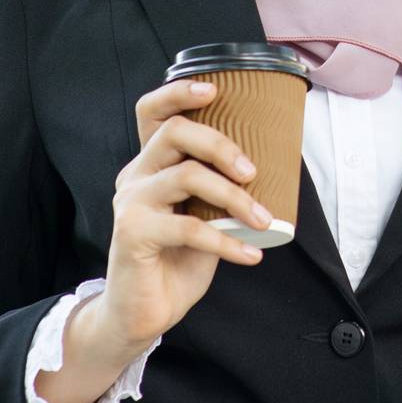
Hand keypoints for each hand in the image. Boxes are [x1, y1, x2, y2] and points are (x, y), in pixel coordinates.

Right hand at [82, 78, 273, 364]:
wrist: (143, 313)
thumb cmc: (177, 260)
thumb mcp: (202, 215)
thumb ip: (219, 189)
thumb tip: (270, 168)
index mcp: (150, 164)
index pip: (152, 112)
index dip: (178, 92)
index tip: (214, 90)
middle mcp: (135, 175)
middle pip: (174, 133)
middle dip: (220, 144)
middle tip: (252, 170)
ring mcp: (131, 202)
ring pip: (187, 175)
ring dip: (234, 197)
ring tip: (264, 219)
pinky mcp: (133, 233)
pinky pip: (189, 227)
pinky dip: (227, 241)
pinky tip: (250, 255)